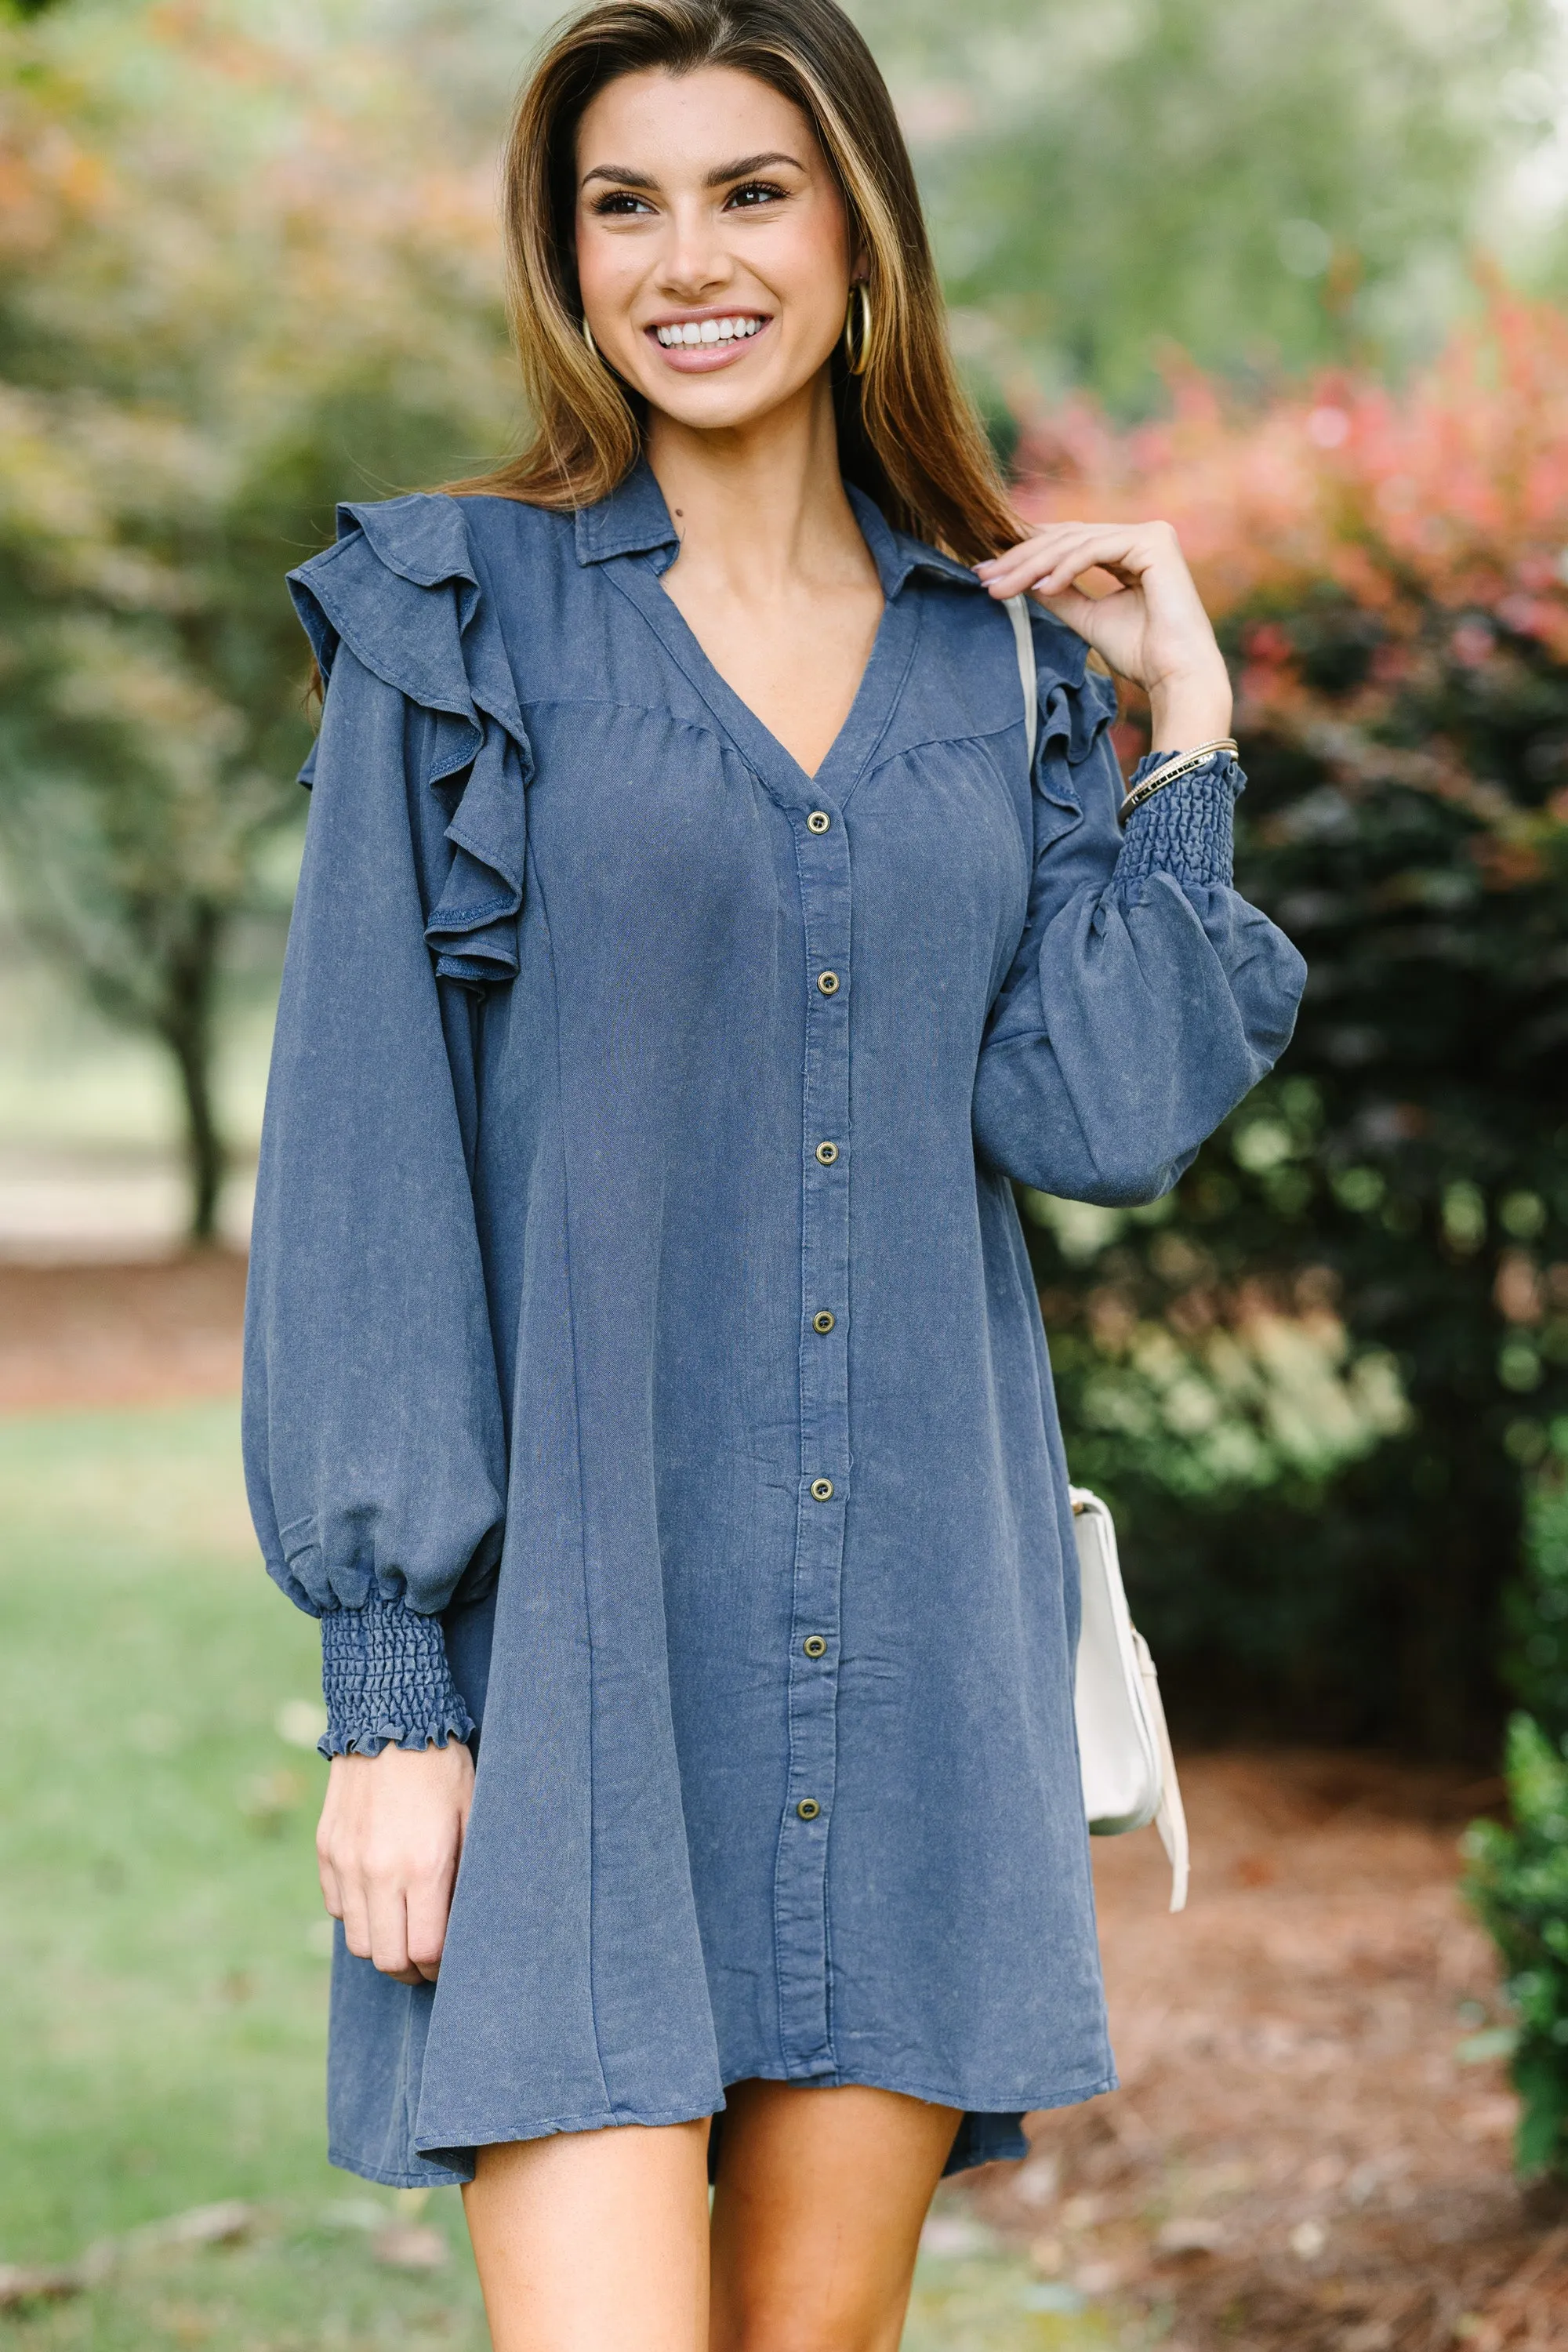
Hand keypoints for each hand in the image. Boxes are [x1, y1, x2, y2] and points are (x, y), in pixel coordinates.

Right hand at [316, 1740, 473, 1983]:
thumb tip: (464, 1925)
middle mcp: (379, 1871)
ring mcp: (347, 1862)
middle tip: (426, 1959)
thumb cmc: (444, 1767)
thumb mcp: (472, 1816)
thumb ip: (464, 1875)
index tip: (449, 1961)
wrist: (389, 1717)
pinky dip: (357, 1913)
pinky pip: (337, 1906)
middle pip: (386, 1959)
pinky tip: (379, 1895)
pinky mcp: (326, 1850)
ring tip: (403, 1931)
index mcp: (424, 1865)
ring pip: (358, 1941)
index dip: (440, 1967)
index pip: (425, 1951)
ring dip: (381, 1945)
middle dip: (410, 1969)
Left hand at [976, 520, 1232, 751]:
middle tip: (984, 577)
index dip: (1026, 555)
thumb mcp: (1087, 618)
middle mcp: (1141, 536)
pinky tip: (1039, 588)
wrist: (1178, 677)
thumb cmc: (1142, 654)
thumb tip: (1020, 579)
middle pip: (1067, 537)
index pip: (1068, 543)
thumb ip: (1059, 594)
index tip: (987, 575)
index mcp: (1129, 550)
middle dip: (1021, 558)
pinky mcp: (1154, 543)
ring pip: (1076, 541)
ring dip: (1033, 565)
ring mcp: (1150, 535)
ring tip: (1002, 587)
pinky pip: (1096, 550)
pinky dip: (1065, 568)